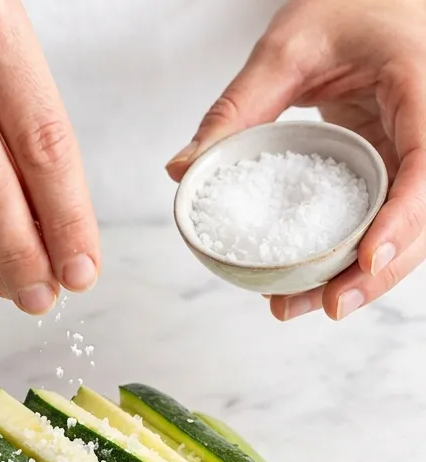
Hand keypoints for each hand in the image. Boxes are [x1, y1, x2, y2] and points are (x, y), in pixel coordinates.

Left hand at [167, 0, 425, 320]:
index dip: (403, 217)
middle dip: (377, 268)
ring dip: (361, 275)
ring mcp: (420, 151)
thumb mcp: (285, 48)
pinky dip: (351, 255)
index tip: (366, 256)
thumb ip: (236, 107)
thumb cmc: (345, 7)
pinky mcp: (400, 167)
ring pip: (408, 228)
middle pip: (425, 215)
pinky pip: (385, 219)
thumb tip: (183, 169)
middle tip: (323, 306)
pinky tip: (309, 284)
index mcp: (422, 88)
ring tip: (298, 307)